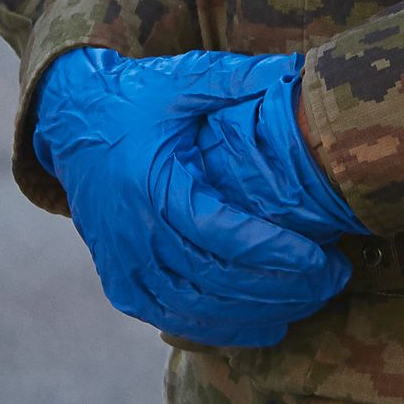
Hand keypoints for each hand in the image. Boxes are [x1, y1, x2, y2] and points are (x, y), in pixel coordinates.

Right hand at [32, 47, 350, 348]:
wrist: (71, 121)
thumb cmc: (137, 99)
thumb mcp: (184, 79)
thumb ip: (237, 79)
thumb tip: (296, 74)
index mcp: (152, 184)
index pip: (223, 234)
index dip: (276, 253)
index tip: (324, 260)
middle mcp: (134, 232)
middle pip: (217, 279)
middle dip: (283, 288)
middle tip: (332, 280)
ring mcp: (123, 263)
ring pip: (198, 308)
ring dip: (259, 314)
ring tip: (309, 301)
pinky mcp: (120, 283)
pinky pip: (173, 319)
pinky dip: (221, 329)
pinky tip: (265, 325)